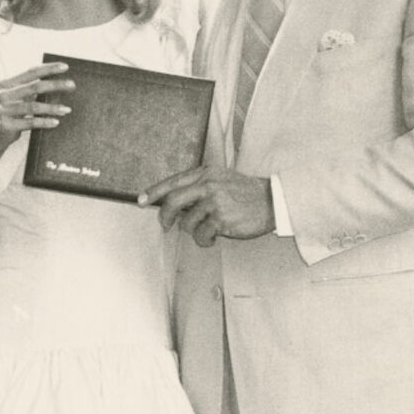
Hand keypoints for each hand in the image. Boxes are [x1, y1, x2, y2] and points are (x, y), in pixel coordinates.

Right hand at [0, 63, 73, 149]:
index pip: (30, 72)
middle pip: (34, 87)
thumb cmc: (9, 114)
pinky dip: (44, 122)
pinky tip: (55, 122)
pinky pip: (30, 123)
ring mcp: (3, 110)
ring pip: (33, 106)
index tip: (65, 67)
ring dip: (52, 107)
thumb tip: (55, 84)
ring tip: (67, 109)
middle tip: (72, 85)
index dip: (48, 68)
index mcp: (6, 84)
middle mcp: (4, 95)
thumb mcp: (14, 99)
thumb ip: (28, 91)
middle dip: (55, 85)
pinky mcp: (6, 125)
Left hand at [139, 166, 274, 246]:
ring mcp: (215, 202)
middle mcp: (208, 185)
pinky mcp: (222, 219)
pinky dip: (204, 240)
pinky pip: (201, 235)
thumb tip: (175, 202)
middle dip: (164, 216)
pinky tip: (214, 237)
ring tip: (207, 230)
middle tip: (164, 225)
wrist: (272, 200)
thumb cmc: (246, 192)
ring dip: (193, 231)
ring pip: (187, 223)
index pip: (173, 182)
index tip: (141, 201)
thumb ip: (199, 185)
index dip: (154, 192)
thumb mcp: (221, 179)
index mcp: (205, 173)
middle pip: (173, 201)